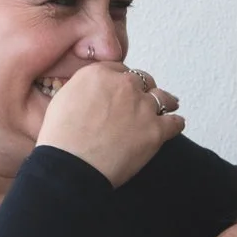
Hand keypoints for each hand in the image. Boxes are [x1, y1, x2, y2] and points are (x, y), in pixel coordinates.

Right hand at [35, 63, 183, 185]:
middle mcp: (124, 85)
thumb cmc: (61, 139)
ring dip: (164, 102)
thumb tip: (92, 92)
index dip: (123, 81)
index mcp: (99, 74)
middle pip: (142, 80)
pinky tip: (175, 125)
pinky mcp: (156, 130)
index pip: (120, 70)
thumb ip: (83, 88)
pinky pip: (175, 122)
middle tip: (143, 100)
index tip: (124, 90)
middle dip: (143, 89)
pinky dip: (175, 123)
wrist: (71, 166)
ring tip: (169, 105)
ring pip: (162, 97)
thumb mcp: (63, 99)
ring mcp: (143, 107)